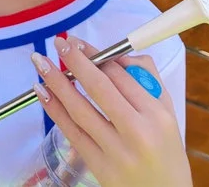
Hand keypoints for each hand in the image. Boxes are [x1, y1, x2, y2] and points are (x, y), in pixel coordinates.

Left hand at [30, 36, 191, 186]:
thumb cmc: (166, 153)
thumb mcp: (168, 114)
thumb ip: (147, 81)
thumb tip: (118, 55)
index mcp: (157, 114)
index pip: (122, 75)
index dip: (97, 54)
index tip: (79, 42)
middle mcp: (137, 131)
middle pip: (100, 87)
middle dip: (76, 61)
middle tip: (59, 43)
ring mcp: (115, 151)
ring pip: (80, 109)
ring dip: (56, 83)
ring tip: (40, 63)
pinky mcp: (98, 166)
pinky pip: (72, 132)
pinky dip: (55, 110)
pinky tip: (43, 93)